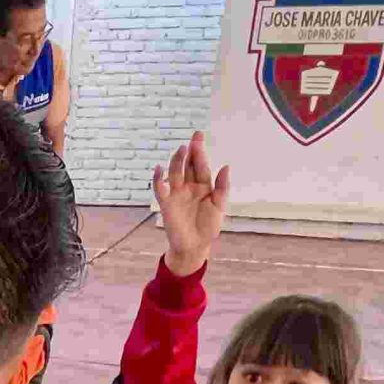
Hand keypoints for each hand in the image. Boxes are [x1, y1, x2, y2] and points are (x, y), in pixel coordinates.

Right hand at [153, 132, 231, 278]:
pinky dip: (158, 179)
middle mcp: (189, 186)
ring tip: (182, 149)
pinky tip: (159, 168)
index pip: (201, 166)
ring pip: (175, 173)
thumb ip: (222, 187)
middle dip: (190, 151)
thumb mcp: (219, 206)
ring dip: (177, 161)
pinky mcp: (166, 203)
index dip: (200, 152)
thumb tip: (226, 166)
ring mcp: (176, 193)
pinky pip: (160, 188)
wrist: (195, 246)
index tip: (199, 136)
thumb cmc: (208, 227)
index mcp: (203, 186)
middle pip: (187, 165)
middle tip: (194, 138)